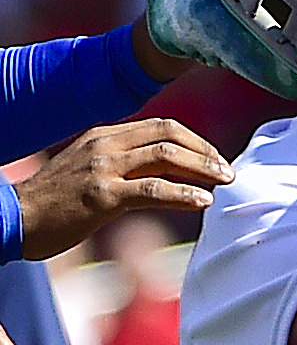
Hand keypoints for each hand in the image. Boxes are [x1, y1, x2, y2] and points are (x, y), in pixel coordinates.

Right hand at [14, 119, 231, 260]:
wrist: (15, 218)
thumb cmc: (55, 201)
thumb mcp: (90, 169)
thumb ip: (124, 163)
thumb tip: (168, 171)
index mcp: (104, 135)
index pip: (162, 126)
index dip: (195, 140)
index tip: (215, 158)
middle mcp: (105, 145)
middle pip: (169, 135)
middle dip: (205, 151)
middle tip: (228, 171)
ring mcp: (103, 169)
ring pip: (166, 157)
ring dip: (202, 168)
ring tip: (224, 182)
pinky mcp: (102, 195)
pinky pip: (152, 189)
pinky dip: (183, 193)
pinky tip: (202, 201)